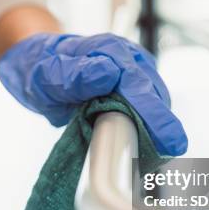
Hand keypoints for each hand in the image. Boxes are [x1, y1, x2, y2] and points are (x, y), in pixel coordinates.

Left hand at [0, 33, 186, 155]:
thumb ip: (75, 75)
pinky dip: (149, 128)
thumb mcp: (47, 74)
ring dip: (157, 130)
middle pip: (155, 96)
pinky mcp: (135, 87)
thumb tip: (108, 73)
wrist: (38, 62)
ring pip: (156, 104)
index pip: (138, 85)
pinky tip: (145, 146)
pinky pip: (148, 109)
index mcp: (110, 51)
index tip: (170, 141)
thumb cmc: (42, 67)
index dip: (156, 115)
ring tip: (154, 158)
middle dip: (163, 128)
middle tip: (168, 157)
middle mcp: (129, 58)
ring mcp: (135, 72)